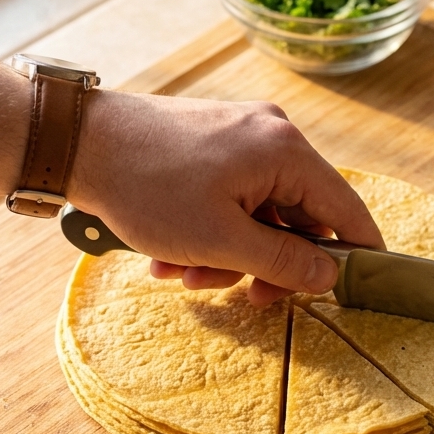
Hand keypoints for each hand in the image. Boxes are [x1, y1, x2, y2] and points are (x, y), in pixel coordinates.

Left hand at [66, 91, 383, 304]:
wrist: (78, 142)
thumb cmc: (147, 186)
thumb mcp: (221, 241)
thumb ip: (284, 263)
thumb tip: (329, 276)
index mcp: (286, 152)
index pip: (346, 211)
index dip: (355, 255)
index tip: (353, 291)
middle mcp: (271, 136)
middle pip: (299, 218)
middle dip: (267, 264)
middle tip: (244, 297)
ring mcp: (240, 137)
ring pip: (259, 215)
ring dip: (229, 255)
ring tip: (182, 272)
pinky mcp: (213, 145)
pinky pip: (231, 200)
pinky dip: (210, 233)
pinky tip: (170, 253)